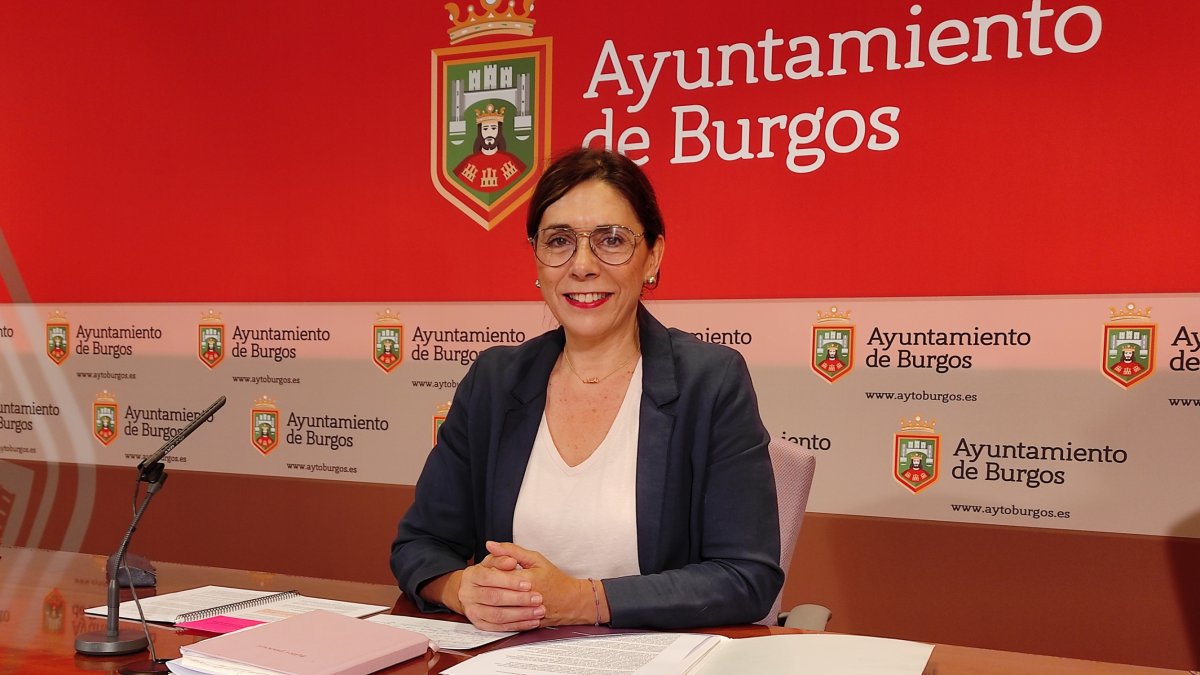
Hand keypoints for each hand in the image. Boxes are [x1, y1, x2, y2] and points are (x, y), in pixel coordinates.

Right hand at [420, 545, 544, 631]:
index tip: (528, 584)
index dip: (509, 581)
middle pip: (494, 597)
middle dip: (518, 599)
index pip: (489, 577)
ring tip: (538, 611)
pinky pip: (500, 628)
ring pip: (498, 615)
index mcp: (471, 575)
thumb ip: (503, 557)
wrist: (475, 592)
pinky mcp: (480, 624)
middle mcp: (467, 594)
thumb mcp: (495, 561)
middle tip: (537, 599)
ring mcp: (472, 611)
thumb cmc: (490, 574)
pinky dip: (518, 625)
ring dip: (521, 615)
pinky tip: (531, 621)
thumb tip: (510, 560)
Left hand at [485, 541, 608, 625]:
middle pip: (492, 592)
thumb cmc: (554, 579)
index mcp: (525, 580)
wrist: (570, 602)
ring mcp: (522, 613)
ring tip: (488, 593)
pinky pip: (502, 621)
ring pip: (495, 609)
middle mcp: (523, 598)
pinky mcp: (521, 623)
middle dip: (485, 585)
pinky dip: (496, 613)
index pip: (495, 574)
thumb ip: (511, 551)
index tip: (489, 567)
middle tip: (485, 581)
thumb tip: (490, 544)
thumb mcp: (535, 559)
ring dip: (489, 600)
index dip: (488, 569)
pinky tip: (495, 605)